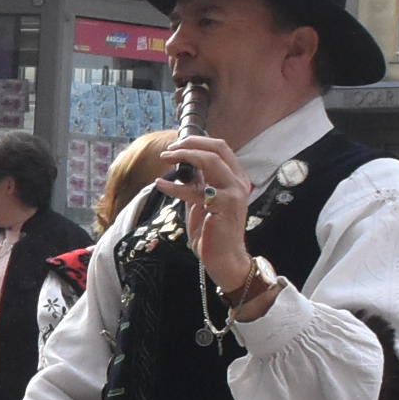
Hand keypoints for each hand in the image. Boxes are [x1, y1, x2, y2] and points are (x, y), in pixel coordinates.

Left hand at [156, 135, 254, 292]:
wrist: (224, 258)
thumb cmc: (212, 232)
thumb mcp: (201, 201)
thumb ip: (196, 183)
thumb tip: (181, 166)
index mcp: (234, 178)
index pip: (220, 149)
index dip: (198, 141)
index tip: (176, 145)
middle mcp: (238, 182)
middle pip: (218, 148)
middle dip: (191, 143)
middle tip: (170, 149)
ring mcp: (234, 192)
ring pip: (211, 161)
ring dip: (185, 155)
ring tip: (165, 158)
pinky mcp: (224, 205)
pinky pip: (196, 190)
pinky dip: (175, 187)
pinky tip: (160, 185)